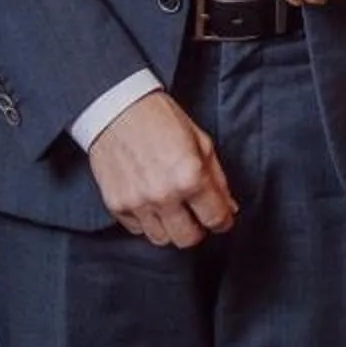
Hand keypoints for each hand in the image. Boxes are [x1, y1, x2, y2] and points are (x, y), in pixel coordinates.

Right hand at [86, 91, 236, 247]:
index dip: (223, 220)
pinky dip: (146, 220)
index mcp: (190, 176)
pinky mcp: (116, 204)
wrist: (117, 106)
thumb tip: (229, 207)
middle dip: (197, 229)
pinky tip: (149, 200)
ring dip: (170, 227)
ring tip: (171, 206)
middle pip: (188, 239)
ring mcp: (137, 202)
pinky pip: (137, 229)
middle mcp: (164, 194)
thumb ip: (217, 179)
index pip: (215, 219)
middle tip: (195, 214)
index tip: (220, 217)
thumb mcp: (200, 140)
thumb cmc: (160, 118)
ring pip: (161, 239)